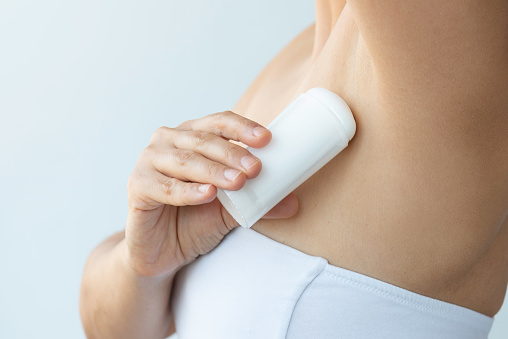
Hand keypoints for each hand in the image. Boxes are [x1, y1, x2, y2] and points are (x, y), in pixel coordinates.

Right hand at [125, 111, 298, 276]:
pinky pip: (165, 186)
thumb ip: (256, 202)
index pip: (219, 122)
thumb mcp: (230, 210)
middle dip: (232, 153)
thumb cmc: (193, 221)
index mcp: (191, 136)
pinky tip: (207, 195)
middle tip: (255, 169)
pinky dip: (188, 191)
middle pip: (203, 139)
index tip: (267, 140)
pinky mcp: (137, 186)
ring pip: (185, 160)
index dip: (242, 127)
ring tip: (237, 183)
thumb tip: (293, 202)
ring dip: (214, 171)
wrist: (161, 252)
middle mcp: (168, 141)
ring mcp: (149, 161)